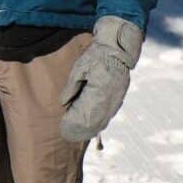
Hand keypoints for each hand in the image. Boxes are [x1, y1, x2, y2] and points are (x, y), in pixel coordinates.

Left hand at [59, 16, 142, 141]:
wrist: (118, 47)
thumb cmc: (97, 56)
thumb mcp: (80, 68)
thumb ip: (71, 87)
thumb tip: (63, 103)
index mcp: (99, 91)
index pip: (86, 115)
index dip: (76, 124)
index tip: (66, 130)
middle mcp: (110, 98)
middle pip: (96, 121)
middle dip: (83, 129)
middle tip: (71, 135)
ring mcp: (117, 98)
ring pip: (104, 118)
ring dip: (93, 127)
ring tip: (82, 134)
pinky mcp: (119, 96)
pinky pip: (110, 112)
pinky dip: (101, 120)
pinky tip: (95, 125)